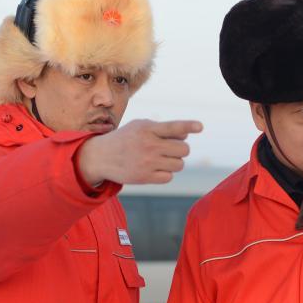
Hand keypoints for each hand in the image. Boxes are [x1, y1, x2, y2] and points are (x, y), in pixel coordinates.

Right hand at [77, 119, 202, 184]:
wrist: (101, 156)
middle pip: (184, 149)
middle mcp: (149, 145)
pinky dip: (165, 174)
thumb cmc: (127, 138)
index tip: (200, 127)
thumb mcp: (140, 126)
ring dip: (174, 162)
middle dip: (180, 149)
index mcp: (148, 128)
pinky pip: (169, 177)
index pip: (173, 127)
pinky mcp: (144, 177)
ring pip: (179, 164)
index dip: (188, 126)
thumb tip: (185, 137)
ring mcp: (147, 162)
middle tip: (169, 149)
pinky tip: (154, 168)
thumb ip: (163, 128)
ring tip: (161, 159)